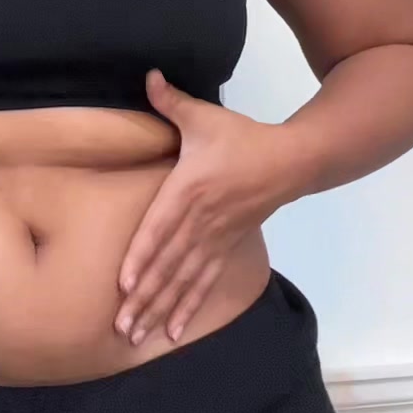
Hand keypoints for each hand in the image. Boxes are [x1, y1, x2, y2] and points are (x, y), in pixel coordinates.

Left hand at [114, 70, 294, 347]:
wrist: (292, 160)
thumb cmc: (242, 138)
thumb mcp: (205, 116)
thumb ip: (172, 100)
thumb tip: (147, 75)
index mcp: (189, 190)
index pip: (160, 228)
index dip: (142, 257)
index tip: (124, 284)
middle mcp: (200, 221)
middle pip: (168, 265)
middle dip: (145, 298)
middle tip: (121, 327)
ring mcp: (216, 239)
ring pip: (184, 281)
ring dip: (161, 310)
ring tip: (138, 336)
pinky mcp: (228, 247)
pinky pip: (205, 283)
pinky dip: (189, 307)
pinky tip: (174, 331)